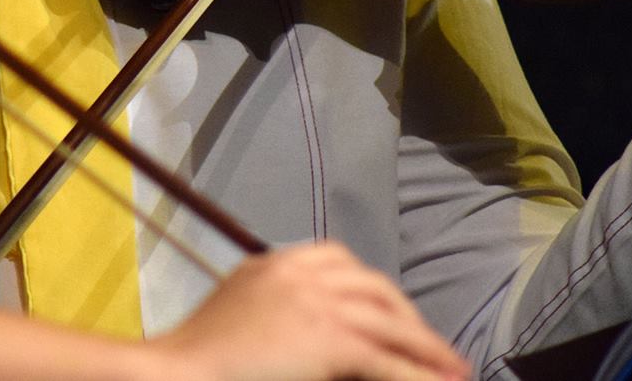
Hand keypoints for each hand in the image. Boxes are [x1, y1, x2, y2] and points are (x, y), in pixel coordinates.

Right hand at [152, 242, 467, 380]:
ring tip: (451, 371)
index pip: (341, 262)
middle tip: (432, 349)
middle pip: (374, 287)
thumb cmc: (200, 355)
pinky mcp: (332, 340)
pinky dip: (418, 377)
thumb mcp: (240, 311)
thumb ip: (277, 307)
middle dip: (408, 317)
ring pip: (391, 322)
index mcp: (276, 263)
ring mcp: (318, 303)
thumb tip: (312, 333)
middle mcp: (300, 273)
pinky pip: (389, 362)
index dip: (376, 291)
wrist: (180, 371)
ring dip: (426, 349)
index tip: (394, 314)